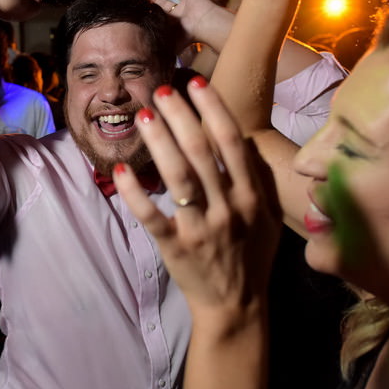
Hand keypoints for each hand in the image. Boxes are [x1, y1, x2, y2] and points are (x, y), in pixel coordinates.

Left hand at [114, 78, 280, 323]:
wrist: (237, 307)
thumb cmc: (252, 256)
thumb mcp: (267, 217)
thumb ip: (257, 179)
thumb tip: (242, 136)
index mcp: (251, 197)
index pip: (232, 143)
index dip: (212, 109)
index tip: (196, 82)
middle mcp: (228, 209)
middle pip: (202, 152)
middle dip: (180, 116)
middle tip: (161, 90)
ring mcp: (201, 229)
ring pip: (178, 178)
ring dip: (159, 142)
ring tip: (143, 115)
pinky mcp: (176, 248)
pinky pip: (152, 217)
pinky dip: (135, 193)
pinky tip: (121, 170)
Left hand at [145, 0, 234, 53]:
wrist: (204, 23)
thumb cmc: (191, 35)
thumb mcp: (176, 47)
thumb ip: (167, 52)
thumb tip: (155, 64)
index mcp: (172, 29)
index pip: (159, 25)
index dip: (151, 23)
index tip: (141, 20)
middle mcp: (176, 19)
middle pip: (160, 14)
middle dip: (151, 11)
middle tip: (141, 6)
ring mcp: (182, 9)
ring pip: (166, 3)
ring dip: (156, 0)